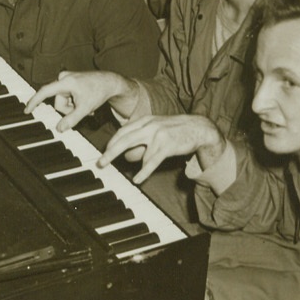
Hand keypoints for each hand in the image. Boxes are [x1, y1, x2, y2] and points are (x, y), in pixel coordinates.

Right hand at [26, 70, 138, 131]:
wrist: (110, 82)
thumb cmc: (99, 92)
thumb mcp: (86, 108)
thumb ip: (72, 120)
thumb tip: (59, 129)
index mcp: (65, 82)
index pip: (45, 92)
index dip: (34, 102)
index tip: (26, 110)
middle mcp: (63, 78)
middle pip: (58, 103)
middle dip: (69, 110)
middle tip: (83, 108)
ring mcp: (66, 79)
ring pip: (62, 102)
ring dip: (73, 107)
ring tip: (85, 104)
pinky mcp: (69, 82)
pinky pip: (66, 98)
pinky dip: (74, 103)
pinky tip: (84, 101)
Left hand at [100, 114, 222, 183]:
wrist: (198, 128)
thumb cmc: (175, 129)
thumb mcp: (156, 125)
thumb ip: (141, 132)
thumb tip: (124, 144)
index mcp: (145, 120)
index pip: (123, 131)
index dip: (112, 142)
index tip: (104, 151)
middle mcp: (149, 126)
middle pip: (124, 140)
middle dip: (110, 152)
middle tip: (101, 163)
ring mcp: (158, 135)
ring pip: (139, 154)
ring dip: (137, 166)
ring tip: (136, 176)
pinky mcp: (167, 146)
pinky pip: (151, 162)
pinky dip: (143, 172)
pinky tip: (137, 179)